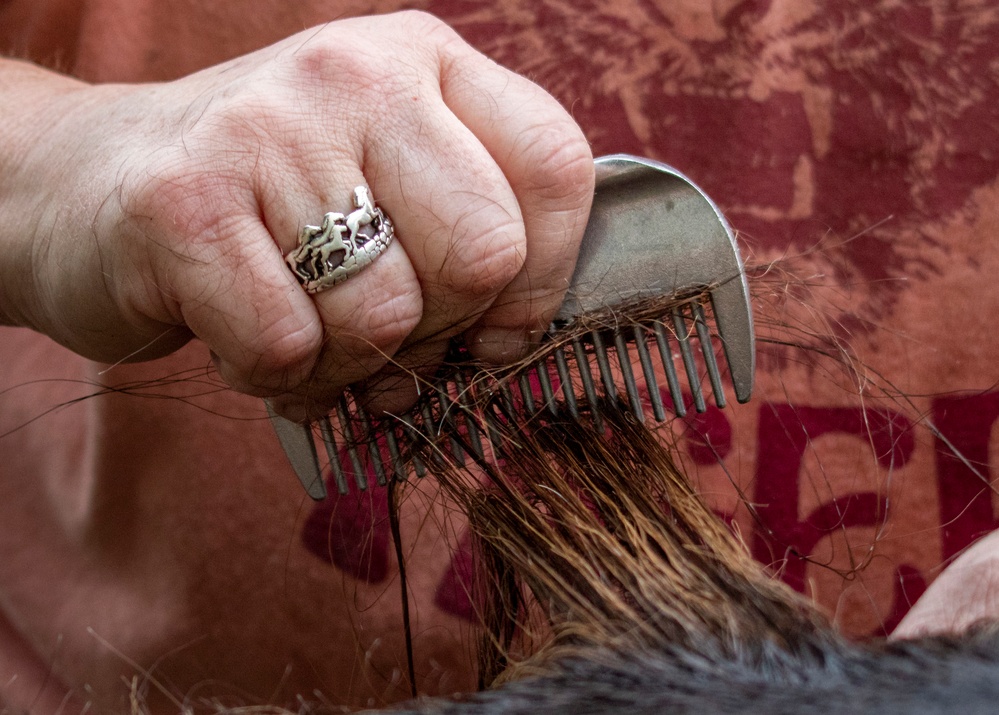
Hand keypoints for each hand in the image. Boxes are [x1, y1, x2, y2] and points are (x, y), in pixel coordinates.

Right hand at [2, 11, 593, 418]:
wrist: (92, 183)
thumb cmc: (269, 203)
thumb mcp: (385, 176)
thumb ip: (466, 230)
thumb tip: (514, 344)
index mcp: (427, 63)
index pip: (553, 168)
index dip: (543, 279)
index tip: (496, 331)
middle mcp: (356, 76)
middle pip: (482, 254)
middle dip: (441, 330)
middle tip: (386, 332)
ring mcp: (266, 130)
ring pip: (383, 316)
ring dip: (350, 365)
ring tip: (309, 334)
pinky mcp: (184, 203)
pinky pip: (287, 347)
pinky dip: (274, 375)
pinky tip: (243, 336)